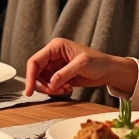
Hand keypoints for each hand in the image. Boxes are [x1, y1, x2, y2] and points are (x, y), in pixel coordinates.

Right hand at [24, 38, 138, 97]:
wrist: (109, 71)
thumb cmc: (98, 62)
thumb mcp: (81, 65)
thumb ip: (64, 73)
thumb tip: (50, 83)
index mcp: (56, 47)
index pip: (35, 61)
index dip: (30, 76)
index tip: (29, 91)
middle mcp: (53, 55)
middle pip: (36, 72)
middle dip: (42, 84)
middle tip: (54, 91)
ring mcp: (56, 66)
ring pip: (42, 80)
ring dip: (50, 88)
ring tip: (65, 89)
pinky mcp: (60, 75)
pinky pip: (50, 85)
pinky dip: (56, 90)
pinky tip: (68, 88)